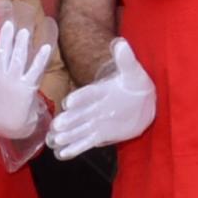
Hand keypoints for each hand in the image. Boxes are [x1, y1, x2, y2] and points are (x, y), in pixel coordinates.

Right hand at [48, 38, 156, 158]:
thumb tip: (120, 43)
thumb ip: (126, 60)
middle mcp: (93, 107)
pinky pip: (85, 142)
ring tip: (55, 141)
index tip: (68, 104)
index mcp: (100, 90)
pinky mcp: (98, 135)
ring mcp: (94, 121)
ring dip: (68, 135)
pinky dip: (75, 148)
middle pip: (78, 114)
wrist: (142, 103)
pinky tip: (62, 154)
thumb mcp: (133, 72)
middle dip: (68, 120)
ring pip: (78, 129)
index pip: (88, 93)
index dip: (79, 98)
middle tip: (56, 126)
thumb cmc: (135, 84)